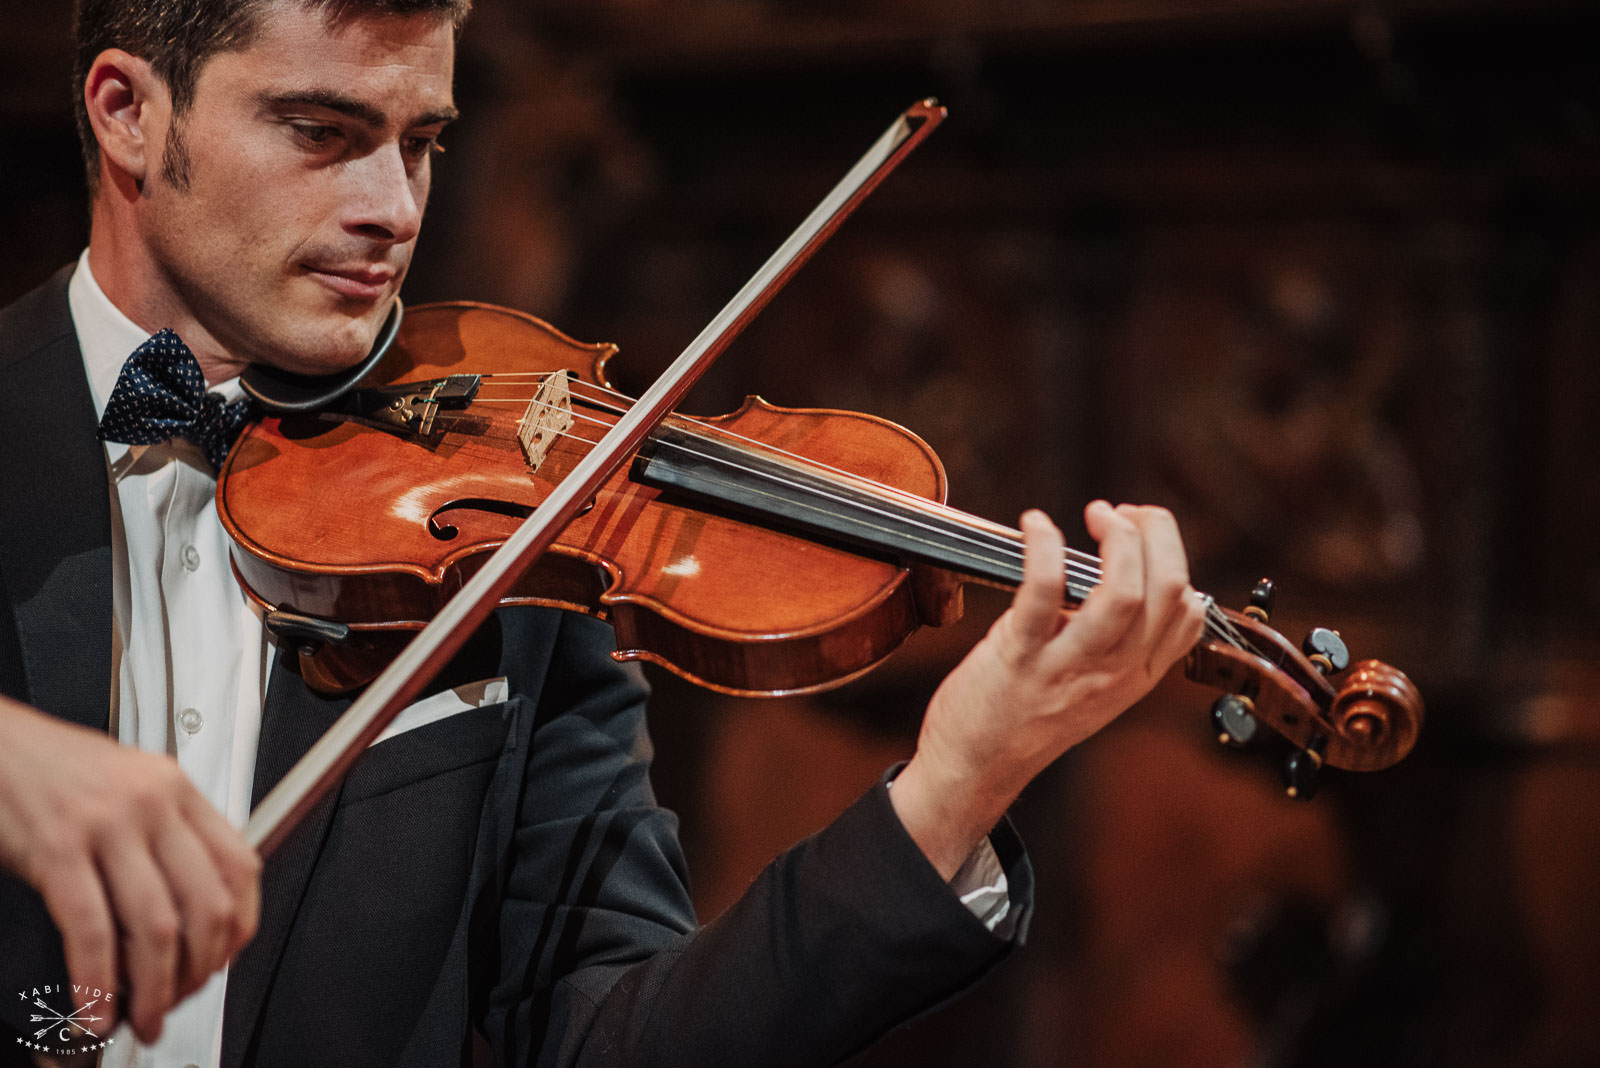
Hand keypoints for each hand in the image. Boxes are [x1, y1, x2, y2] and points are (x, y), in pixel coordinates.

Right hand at [0, 697, 260, 1042]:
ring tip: (145, 1018)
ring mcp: (108, 827)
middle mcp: (153, 805)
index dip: (240, 925)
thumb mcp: (133, 784)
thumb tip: (193, 904)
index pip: (241, 865)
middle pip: (206, 905)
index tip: (224, 958)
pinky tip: (95, 1008)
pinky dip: (97, 982)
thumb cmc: (57, 767)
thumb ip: (168, 831)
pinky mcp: (58, 850)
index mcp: (178, 790)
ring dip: (155, 989)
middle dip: (200, 970)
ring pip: (156, 927)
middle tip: (181, 1001)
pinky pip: (92, 931)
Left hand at [891, 502, 1206, 877]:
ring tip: (1096, 515)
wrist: (973, 770)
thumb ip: (1121, 645)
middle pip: (1167, 590)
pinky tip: (1035, 525)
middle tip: (1122, 514)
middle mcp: (1114, 673)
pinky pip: (1045, 590)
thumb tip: (1136, 583)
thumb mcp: (1095, 688)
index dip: (1173, 556)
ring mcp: (1069, 666)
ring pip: (1123, 592)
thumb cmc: (1026, 720)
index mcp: (1136, 676)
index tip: (1143, 531)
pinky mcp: (1019, 656)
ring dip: (1117, 538)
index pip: (1189, 611)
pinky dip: (1043, 545)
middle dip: (1155, 533)